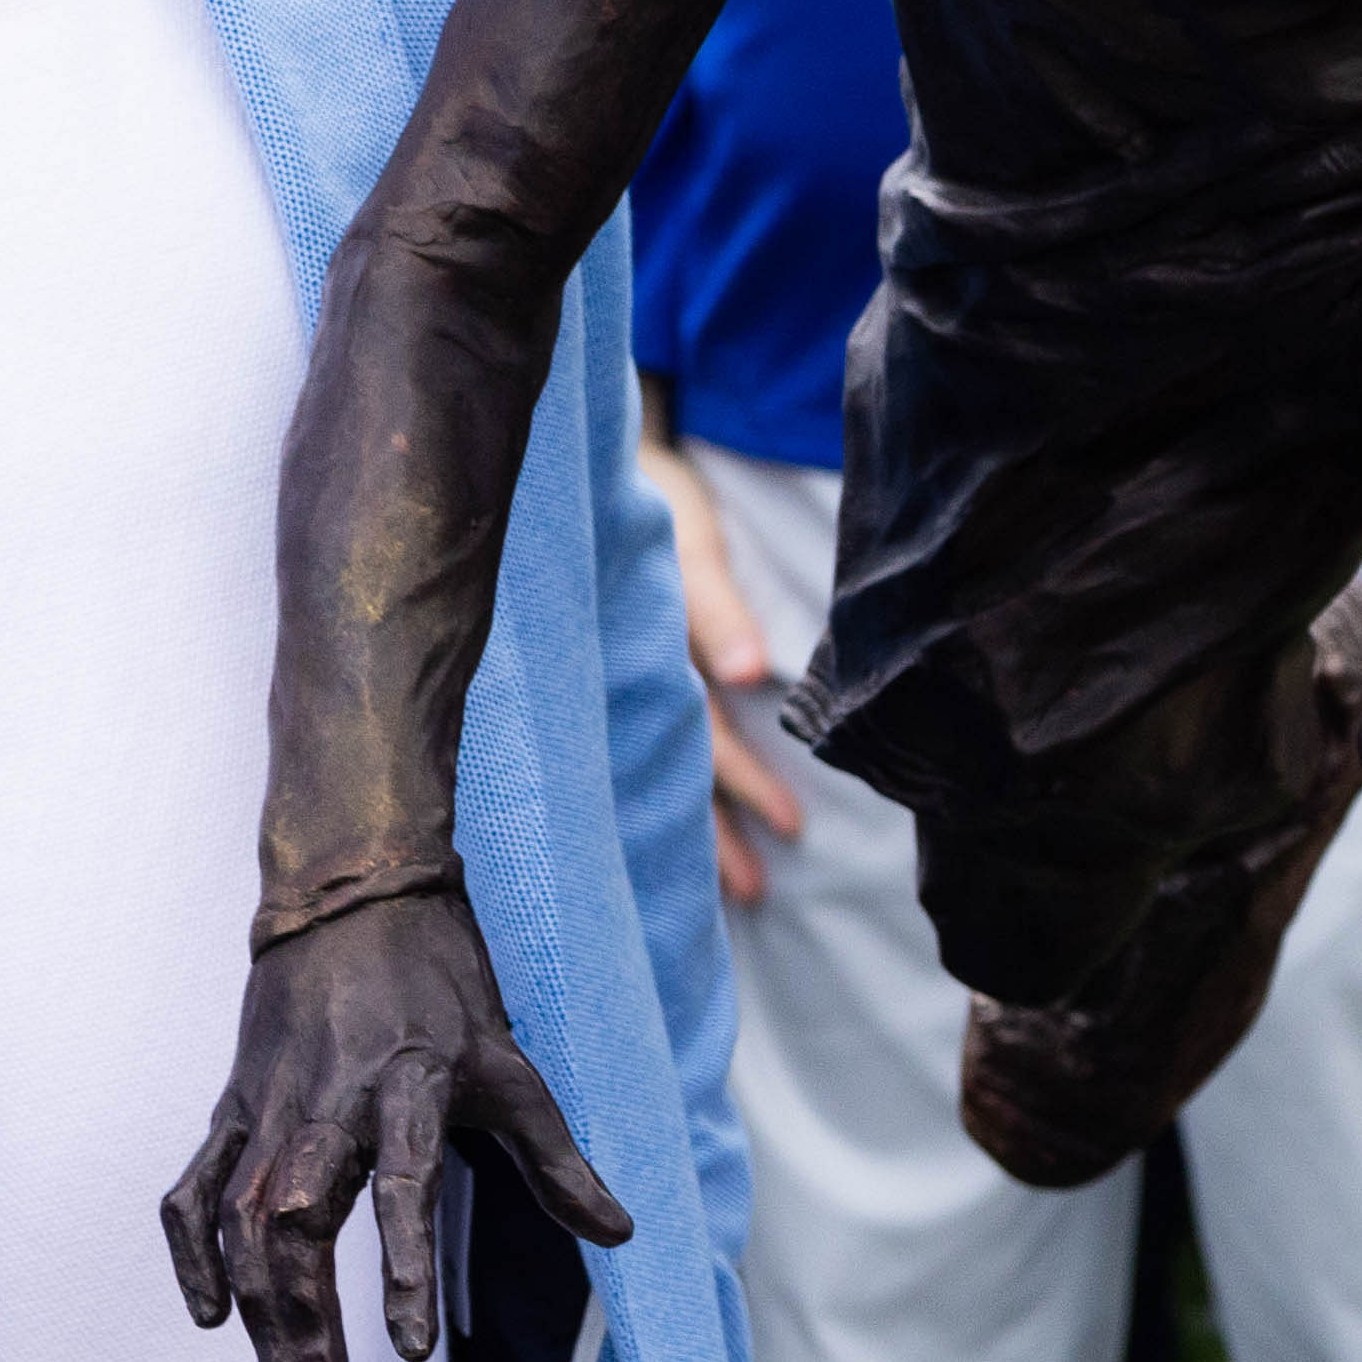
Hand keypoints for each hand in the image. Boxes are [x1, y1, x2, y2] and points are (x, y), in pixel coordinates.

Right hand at [161, 886, 634, 1361]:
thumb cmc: (445, 991)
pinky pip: (190, 1192)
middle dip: (305, 1316)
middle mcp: (329, 1099)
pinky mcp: (228, 1108)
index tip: (410, 1351)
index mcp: (410, 1086)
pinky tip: (213, 1318)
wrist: (352, 902)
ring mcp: (268, 1105)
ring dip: (260, 1310)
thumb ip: (558, 1161)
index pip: (404, 1188)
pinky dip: (192, 1257)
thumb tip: (619, 1237)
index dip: (403, 1269)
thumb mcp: (514, 1069)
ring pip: (240, 1220)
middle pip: (297, 1218)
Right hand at [641, 424, 804, 910]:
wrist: (569, 469)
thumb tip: (750, 676)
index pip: (700, 733)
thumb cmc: (645, 496)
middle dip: (716, 831)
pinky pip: (629, 746)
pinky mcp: (599, 673)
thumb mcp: (683, 540)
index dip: (742, 784)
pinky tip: (665, 844)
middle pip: (677, 766)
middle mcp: (620, 676)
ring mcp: (604, 680)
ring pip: (654, 767)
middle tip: (757, 892)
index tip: (792, 831)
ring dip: (694, 826)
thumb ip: (711, 608)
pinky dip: (649, 796)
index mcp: (643, 649)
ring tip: (742, 888)